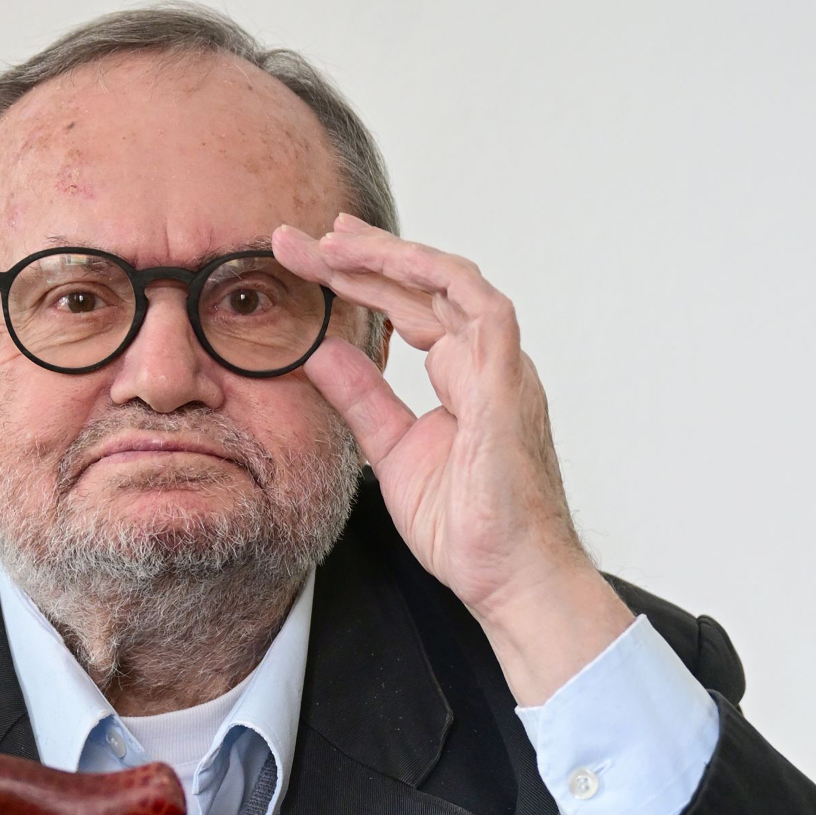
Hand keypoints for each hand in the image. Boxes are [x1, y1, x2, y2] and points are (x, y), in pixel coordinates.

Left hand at [272, 214, 634, 705]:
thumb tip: (321, 351)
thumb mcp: (393, 451)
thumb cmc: (470, 527)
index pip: (408, 308)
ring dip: (395, 257)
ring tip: (336, 242)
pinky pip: (486, 315)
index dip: (360, 279)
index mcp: (465, 376)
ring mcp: (504, 371)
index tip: (308, 258)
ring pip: (454, 285)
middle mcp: (488, 362)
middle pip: (425, 286)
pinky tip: (397, 264)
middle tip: (303, 236)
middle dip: (363, 256)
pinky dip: (443, 283)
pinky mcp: (510, 389)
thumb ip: (361, 398)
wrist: (512, 579)